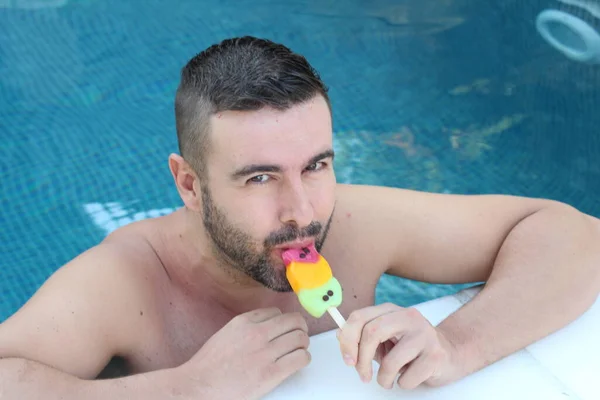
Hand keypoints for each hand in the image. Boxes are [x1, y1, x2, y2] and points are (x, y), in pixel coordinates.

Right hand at [181, 308, 310, 399]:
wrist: (199, 386)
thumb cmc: (208, 365)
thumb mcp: (226, 333)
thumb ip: (247, 327)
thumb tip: (267, 326)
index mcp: (244, 322)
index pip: (276, 312)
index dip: (283, 321)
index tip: (285, 329)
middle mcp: (256, 333)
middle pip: (293, 321)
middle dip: (299, 328)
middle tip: (299, 336)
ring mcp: (265, 353)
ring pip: (300, 338)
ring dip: (303, 343)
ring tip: (298, 350)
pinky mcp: (271, 374)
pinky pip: (300, 358)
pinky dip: (303, 358)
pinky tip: (298, 361)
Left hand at [337, 303, 457, 389]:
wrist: (449, 354)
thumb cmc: (410, 348)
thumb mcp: (385, 338)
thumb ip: (363, 336)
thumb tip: (341, 336)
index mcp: (390, 310)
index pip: (360, 317)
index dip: (348, 340)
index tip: (348, 360)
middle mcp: (408, 316)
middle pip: (372, 333)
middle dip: (362, 360)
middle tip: (363, 375)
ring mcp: (424, 334)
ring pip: (390, 361)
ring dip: (384, 379)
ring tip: (388, 380)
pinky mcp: (436, 354)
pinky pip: (408, 377)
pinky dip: (403, 384)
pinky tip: (411, 376)